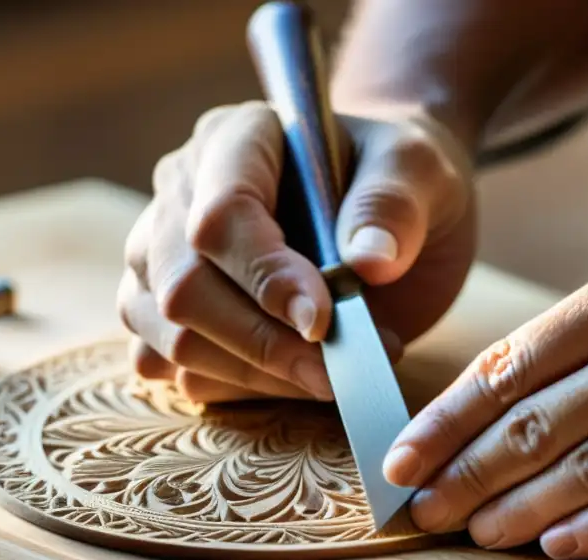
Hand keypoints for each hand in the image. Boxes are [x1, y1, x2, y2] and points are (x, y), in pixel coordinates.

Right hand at [117, 101, 474, 402]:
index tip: (323, 320)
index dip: (266, 277)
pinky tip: (302, 377)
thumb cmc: (405, 183)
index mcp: (234, 140)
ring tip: (336, 370)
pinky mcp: (173, 318)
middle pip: (183, 288)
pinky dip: (245, 391)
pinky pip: (181, 374)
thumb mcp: (422, 172)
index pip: (220, 216)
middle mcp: (181, 197)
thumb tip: (368, 261)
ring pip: (171, 340)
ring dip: (257, 375)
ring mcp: (165, 261)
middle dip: (263, 344)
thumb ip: (394, 205)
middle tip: (337, 370)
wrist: (399, 214)